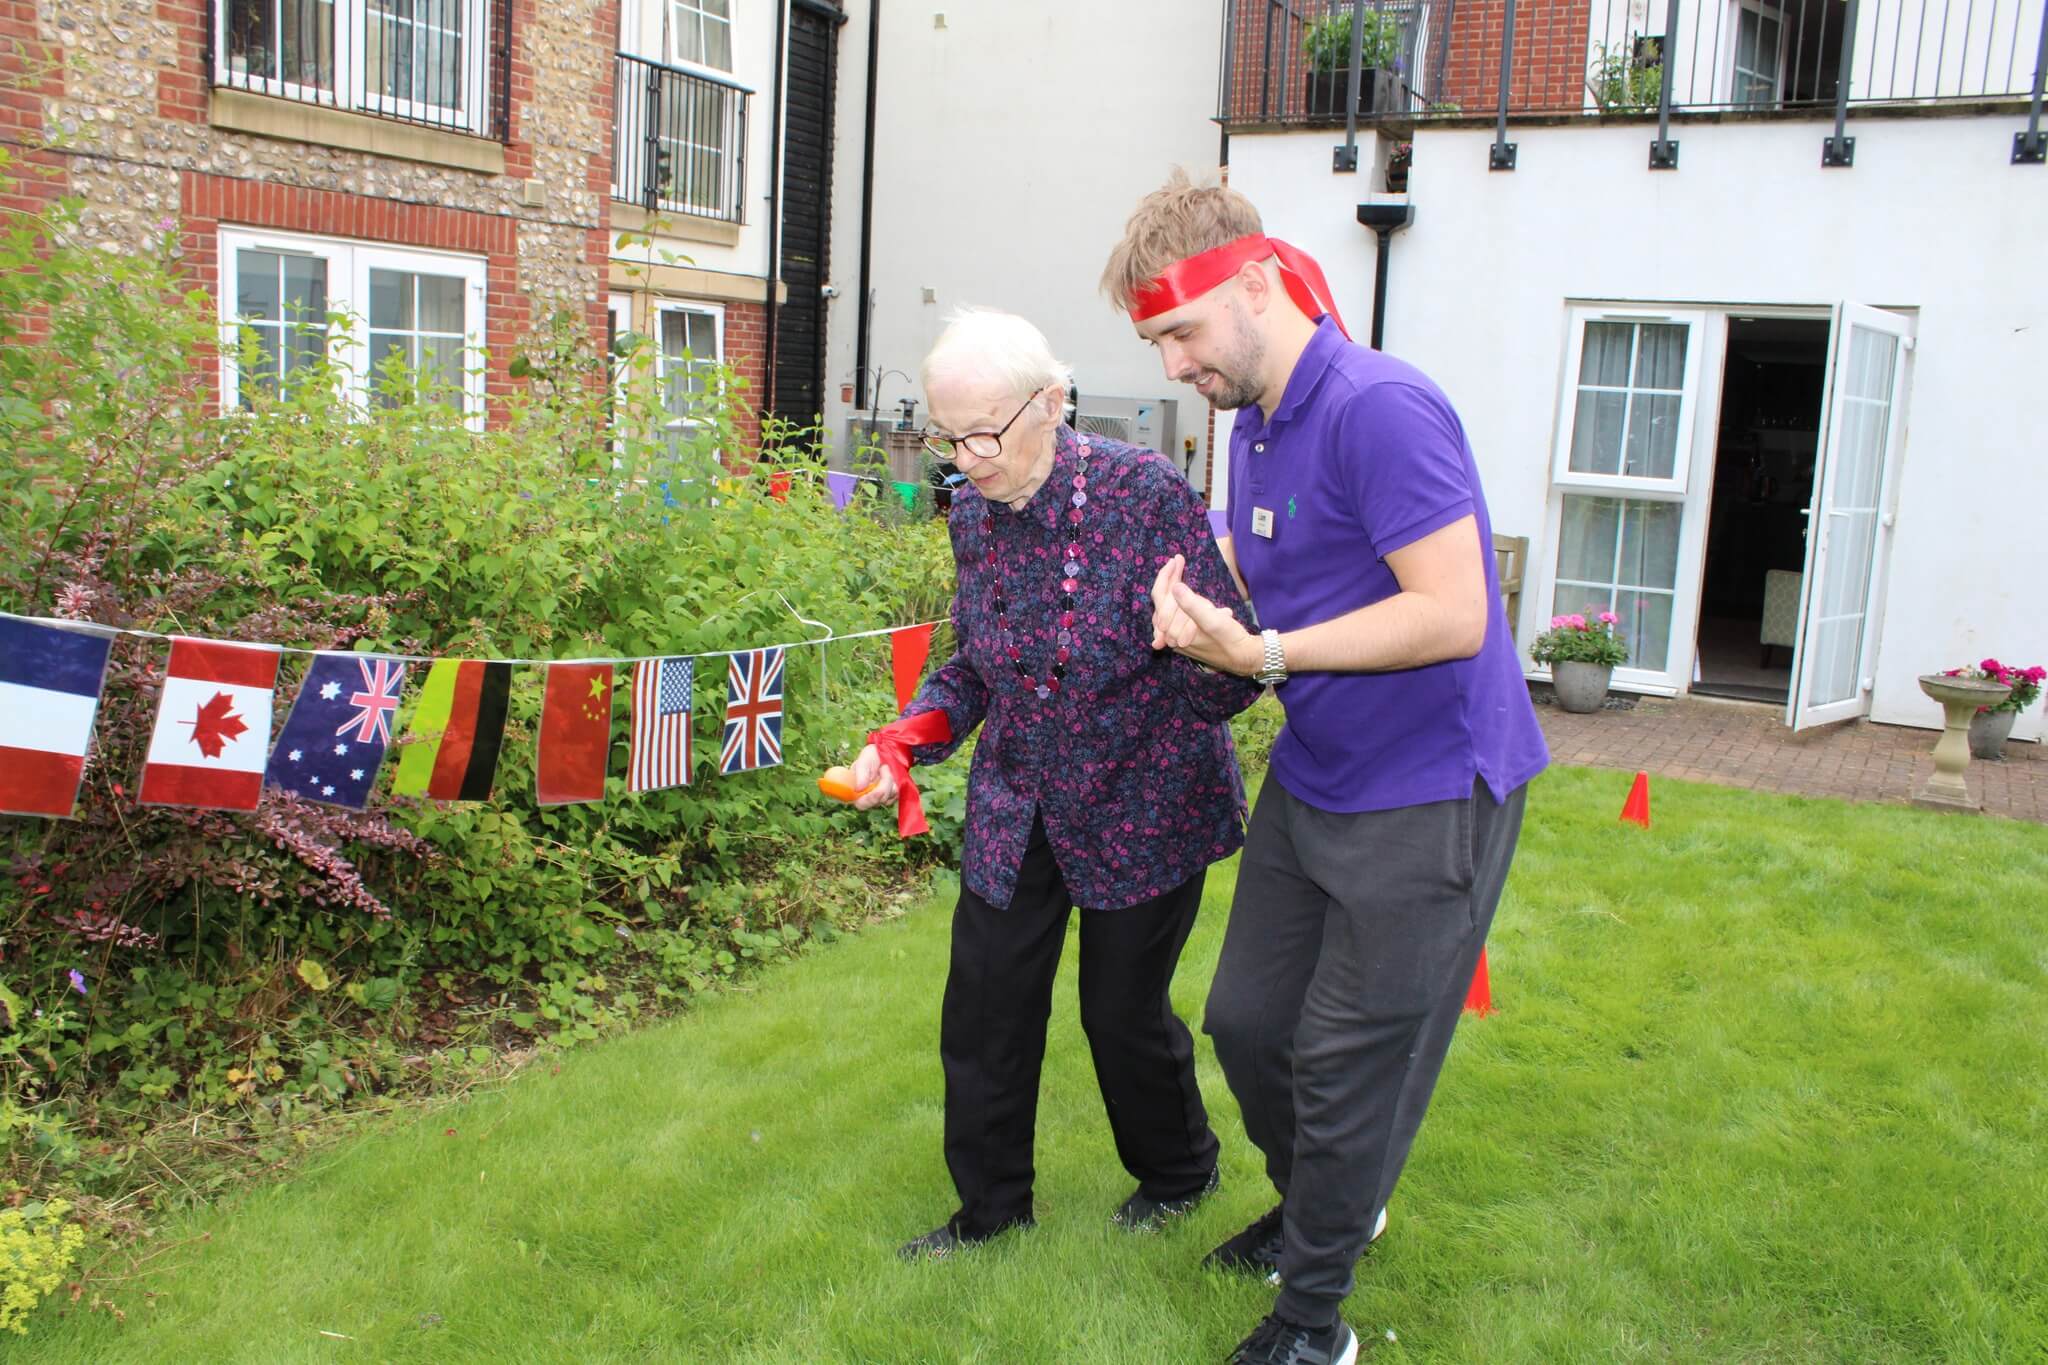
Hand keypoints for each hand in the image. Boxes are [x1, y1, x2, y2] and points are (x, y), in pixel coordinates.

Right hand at [849, 743, 897, 810]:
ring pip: (887, 798)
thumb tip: (858, 789)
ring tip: (884, 768)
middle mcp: (867, 798)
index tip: (878, 791)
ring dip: (888, 780)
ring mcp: (879, 798)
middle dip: (883, 786)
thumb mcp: (863, 762)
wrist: (884, 753)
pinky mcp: (890, 796)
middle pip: (876, 802)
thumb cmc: (870, 757)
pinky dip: (894, 783)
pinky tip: (889, 774)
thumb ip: (861, 775)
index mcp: (856, 792)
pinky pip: (895, 795)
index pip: (861, 804)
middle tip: (884, 768)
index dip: (870, 800)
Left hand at [1149, 555, 1258, 673]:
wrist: (1243, 656)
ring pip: (1168, 604)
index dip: (1165, 576)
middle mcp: (1169, 635)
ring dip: (1173, 584)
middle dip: (1169, 577)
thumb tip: (1175, 586)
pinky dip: (1179, 596)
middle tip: (1178, 559)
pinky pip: (1176, 611)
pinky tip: (1180, 585)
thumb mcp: (1212, 620)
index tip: (1176, 559)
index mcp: (1171, 632)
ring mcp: (1176, 634)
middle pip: (1162, 599)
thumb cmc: (1229, 640)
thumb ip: (1191, 605)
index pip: (1160, 598)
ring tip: (1179, 566)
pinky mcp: (1185, 633)